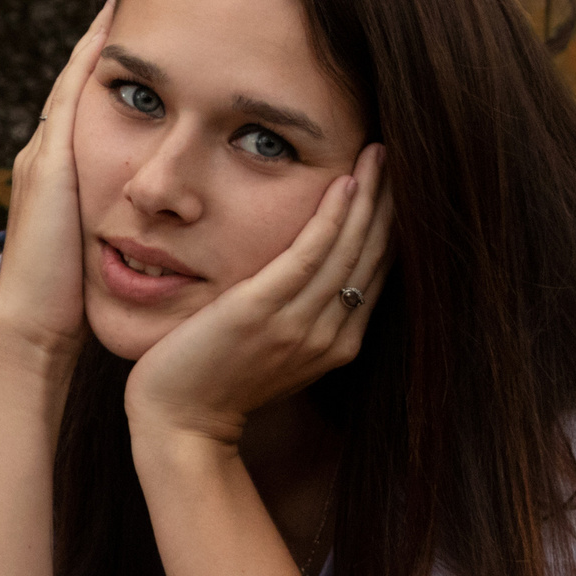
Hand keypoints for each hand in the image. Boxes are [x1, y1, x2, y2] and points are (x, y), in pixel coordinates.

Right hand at [0, 0, 115, 368]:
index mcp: (61, 179)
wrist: (34, 330)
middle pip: (80, 85)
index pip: (92, 112)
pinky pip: (72, 96)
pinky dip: (91, 59)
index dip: (118, 73)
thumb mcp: (104, 254)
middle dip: (104, 40)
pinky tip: (114, 26)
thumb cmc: (74, 306)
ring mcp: (42, 157)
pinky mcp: (49, 165)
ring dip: (99, 37)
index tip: (148, 35)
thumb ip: (125, 228)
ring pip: (74, 81)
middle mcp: (46, 158)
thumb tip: (168, 222)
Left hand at [124, 143, 393, 446]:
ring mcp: (300, 325)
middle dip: (390, 201)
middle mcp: (330, 334)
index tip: (396, 184)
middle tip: (395, 153)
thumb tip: (312, 282)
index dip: (390, 224)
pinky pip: (309, 254)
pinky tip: (345, 183)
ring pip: (351, 248)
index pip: (377, 272)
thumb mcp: (273, 350)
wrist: (180, 422)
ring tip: (379, 153)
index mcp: (338, 343)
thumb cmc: (215, 382)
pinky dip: (332, 217)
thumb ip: (299, 317)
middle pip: (374, 254)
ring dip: (370, 196)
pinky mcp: (263, 312)